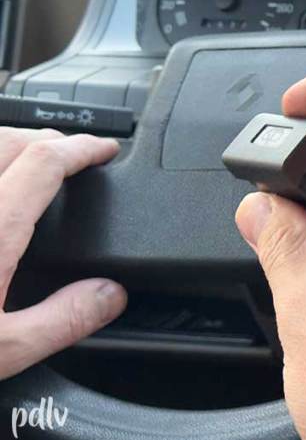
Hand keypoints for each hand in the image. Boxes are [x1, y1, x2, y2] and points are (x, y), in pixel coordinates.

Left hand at [0, 129, 125, 379]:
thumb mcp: (1, 351)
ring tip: (30, 164)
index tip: (105, 150)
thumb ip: (64, 320)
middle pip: (9, 139)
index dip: (83, 147)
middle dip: (47, 139)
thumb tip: (110, 296)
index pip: (46, 160)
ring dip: (10, 147)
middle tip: (72, 157)